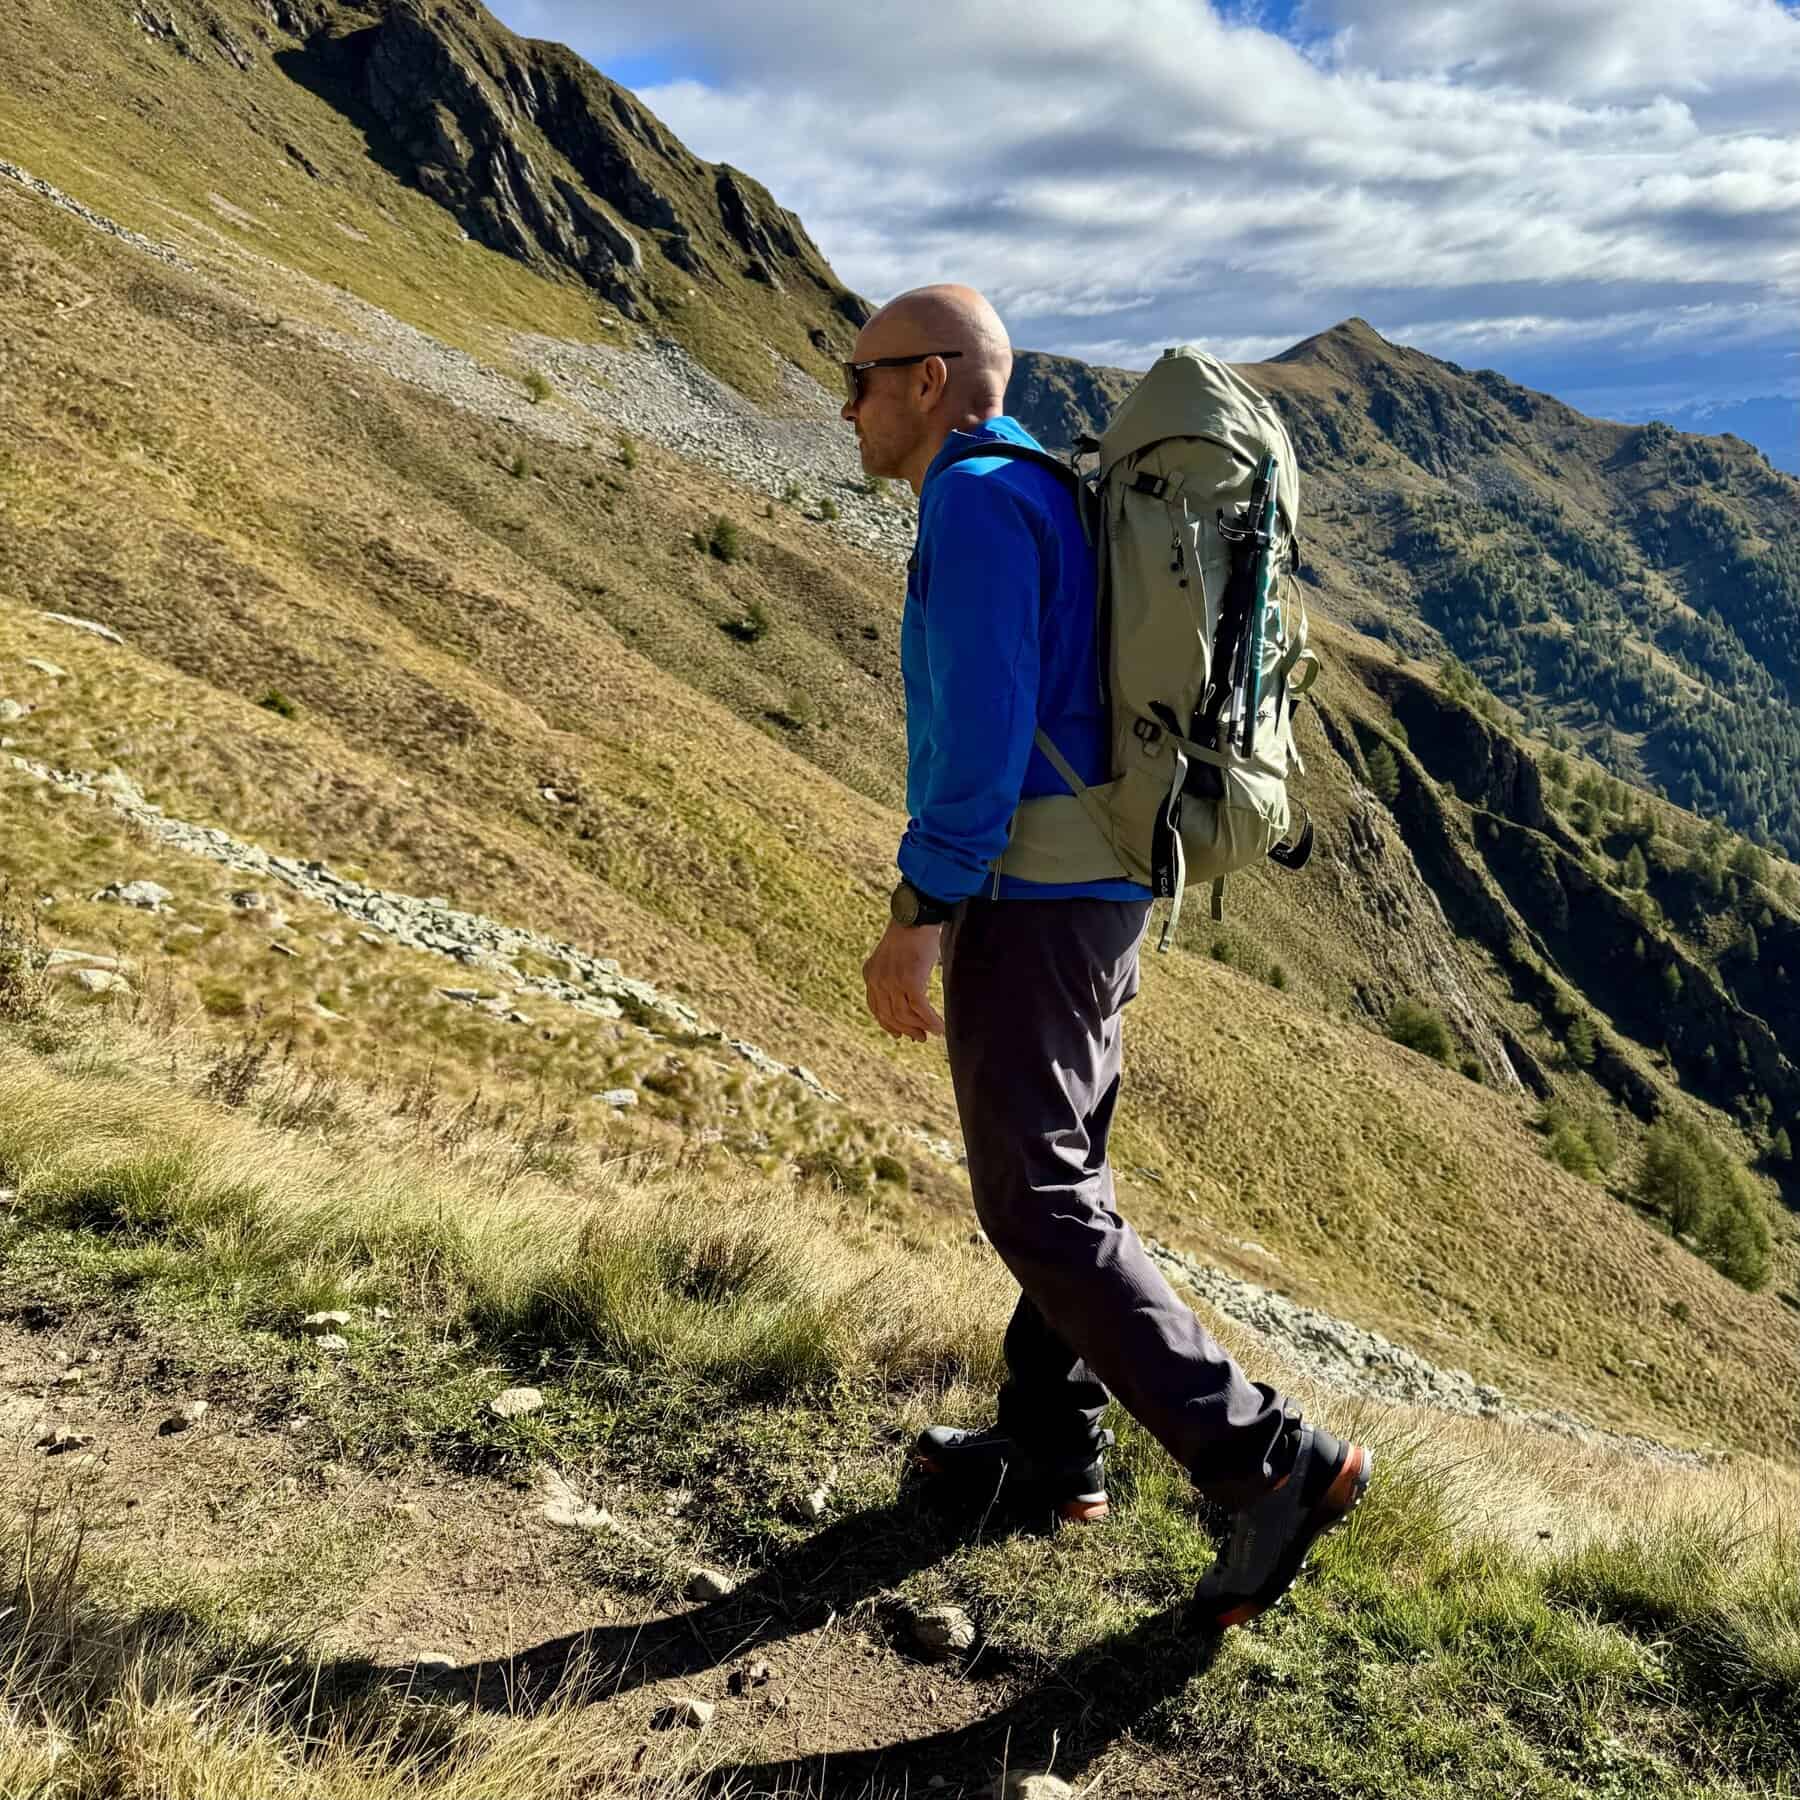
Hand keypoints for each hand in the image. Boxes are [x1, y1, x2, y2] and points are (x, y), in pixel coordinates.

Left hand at [863, 921, 945, 1041]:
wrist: (916, 917)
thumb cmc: (910, 934)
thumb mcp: (893, 956)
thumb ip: (892, 976)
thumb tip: (908, 1000)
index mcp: (871, 974)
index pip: (876, 1008)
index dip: (889, 1025)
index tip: (901, 1034)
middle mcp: (878, 980)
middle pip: (890, 1016)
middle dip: (907, 1029)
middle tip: (920, 1037)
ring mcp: (893, 982)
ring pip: (905, 1016)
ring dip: (921, 1027)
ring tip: (932, 1032)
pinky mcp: (910, 982)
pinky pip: (920, 1010)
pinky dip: (931, 1021)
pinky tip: (940, 1026)